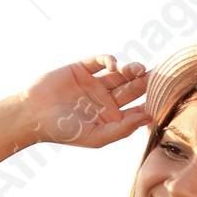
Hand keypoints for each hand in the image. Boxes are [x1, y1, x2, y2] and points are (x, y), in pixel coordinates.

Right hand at [16, 57, 148, 150]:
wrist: (34, 115)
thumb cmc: (64, 131)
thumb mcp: (96, 136)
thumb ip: (122, 129)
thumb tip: (148, 118)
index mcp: (110, 118)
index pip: (137, 109)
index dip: (151, 103)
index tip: (162, 99)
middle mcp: (105, 100)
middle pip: (133, 88)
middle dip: (146, 83)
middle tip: (159, 77)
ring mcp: (95, 83)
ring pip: (121, 73)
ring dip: (132, 70)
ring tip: (139, 70)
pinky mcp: (83, 69)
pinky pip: (102, 61)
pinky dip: (111, 60)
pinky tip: (115, 66)